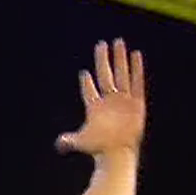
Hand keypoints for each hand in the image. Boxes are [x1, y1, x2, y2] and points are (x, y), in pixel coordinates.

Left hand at [56, 39, 146, 156]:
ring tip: (119, 42)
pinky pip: (137, 82)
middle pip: (106, 75)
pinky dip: (136, 69)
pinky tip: (136, 55)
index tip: (83, 73)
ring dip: (120, 58)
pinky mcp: (137, 102)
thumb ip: (69, 140)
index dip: (86, 83)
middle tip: (101, 44)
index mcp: (94, 108)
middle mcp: (109, 101)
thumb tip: (58, 143)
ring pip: (121, 74)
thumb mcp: (81, 141)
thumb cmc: (99, 148)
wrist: (117, 153)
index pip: (89, 91)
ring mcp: (123, 100)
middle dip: (103, 60)